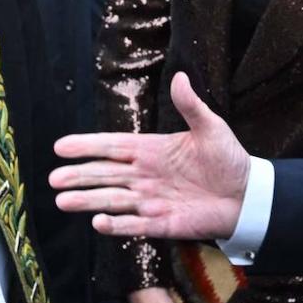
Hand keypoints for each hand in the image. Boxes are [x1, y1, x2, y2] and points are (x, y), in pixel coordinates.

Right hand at [51, 72, 251, 239]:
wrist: (248, 197)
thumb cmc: (229, 160)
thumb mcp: (211, 128)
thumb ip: (191, 106)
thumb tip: (180, 77)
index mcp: (151, 150)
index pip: (111, 146)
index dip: (86, 146)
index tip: (61, 147)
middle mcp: (144, 175)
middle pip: (104, 175)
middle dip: (78, 176)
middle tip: (54, 178)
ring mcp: (150, 200)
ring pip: (111, 200)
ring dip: (87, 201)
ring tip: (62, 201)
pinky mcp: (161, 224)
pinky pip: (133, 225)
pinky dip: (115, 225)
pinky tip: (97, 222)